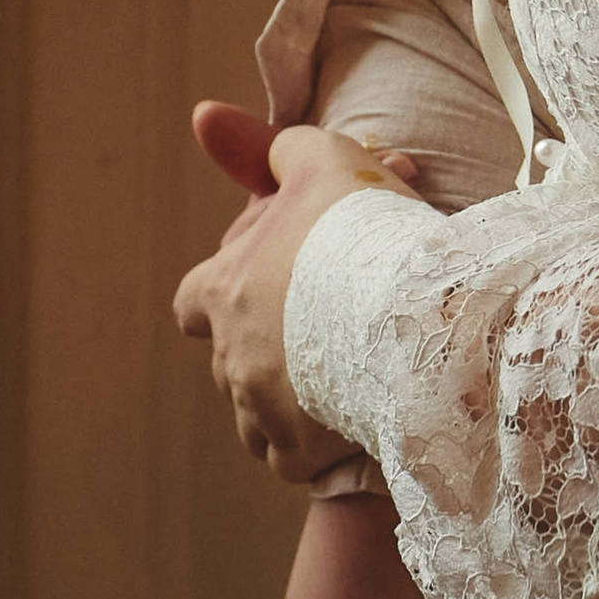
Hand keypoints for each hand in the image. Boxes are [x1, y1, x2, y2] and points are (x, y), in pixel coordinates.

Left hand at [172, 103, 426, 481]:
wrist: (407, 307)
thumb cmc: (359, 229)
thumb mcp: (322, 159)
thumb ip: (282, 151)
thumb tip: (257, 143)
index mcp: (224, 290)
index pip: (191, 301)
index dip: (221, 293)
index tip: (259, 285)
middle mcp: (231, 356)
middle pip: (228, 358)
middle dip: (262, 344)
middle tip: (320, 321)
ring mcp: (261, 409)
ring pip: (253, 413)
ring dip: (281, 396)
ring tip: (332, 373)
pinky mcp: (299, 452)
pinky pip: (289, 456)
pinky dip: (309, 442)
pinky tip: (341, 420)